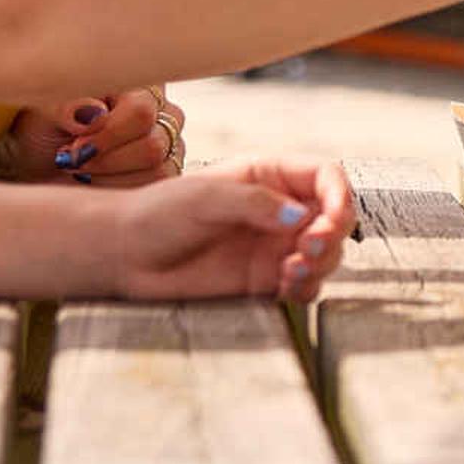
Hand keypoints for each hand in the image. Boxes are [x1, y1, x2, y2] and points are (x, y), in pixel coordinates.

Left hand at [7, 86, 184, 187]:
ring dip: (109, 177)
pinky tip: (96, 182)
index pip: (141, 111)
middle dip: (105, 161)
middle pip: (153, 144)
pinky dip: (119, 189)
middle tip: (72, 161)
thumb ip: (67, 107)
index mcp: (135, 83)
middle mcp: (162, 110)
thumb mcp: (43, 113)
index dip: (108, 136)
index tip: (74, 146)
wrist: (42, 162)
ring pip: (157, 169)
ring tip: (81, 171)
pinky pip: (155, 188)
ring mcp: (169, 142)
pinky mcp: (167, 171)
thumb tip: (94, 114)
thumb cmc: (45, 130)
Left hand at [110, 156, 349, 301]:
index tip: (333, 217)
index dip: (339, 195)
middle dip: (332, 234)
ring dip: (321, 263)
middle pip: (334, 218)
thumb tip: (301, 218)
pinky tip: (284, 287)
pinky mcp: (265, 279)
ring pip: (326, 254)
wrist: (124, 254)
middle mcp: (279, 209)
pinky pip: (304, 284)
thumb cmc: (158, 214)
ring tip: (291, 271)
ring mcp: (274, 245)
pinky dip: (305, 287)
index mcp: (269, 176)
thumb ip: (255, 203)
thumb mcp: (205, 197)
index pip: (326, 178)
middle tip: (309, 248)